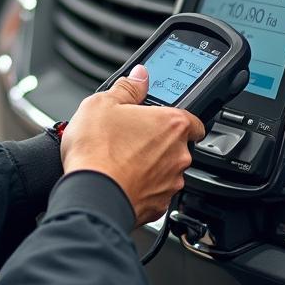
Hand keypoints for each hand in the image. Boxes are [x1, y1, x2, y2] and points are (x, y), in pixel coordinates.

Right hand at [60, 65, 204, 225]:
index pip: (193, 120)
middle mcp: (179, 155)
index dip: (175, 120)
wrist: (90, 194)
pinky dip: (142, 188)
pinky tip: (121, 181)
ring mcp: (170, 183)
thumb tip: (140, 76)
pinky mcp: (158, 208)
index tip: (159, 121)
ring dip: (150, 166)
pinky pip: (154, 194)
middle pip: (177, 146)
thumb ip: (128, 88)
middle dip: (157, 143)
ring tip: (120, 161)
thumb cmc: (97, 150)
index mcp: (172, 124)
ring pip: (166, 171)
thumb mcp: (103, 103)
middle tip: (130, 139)